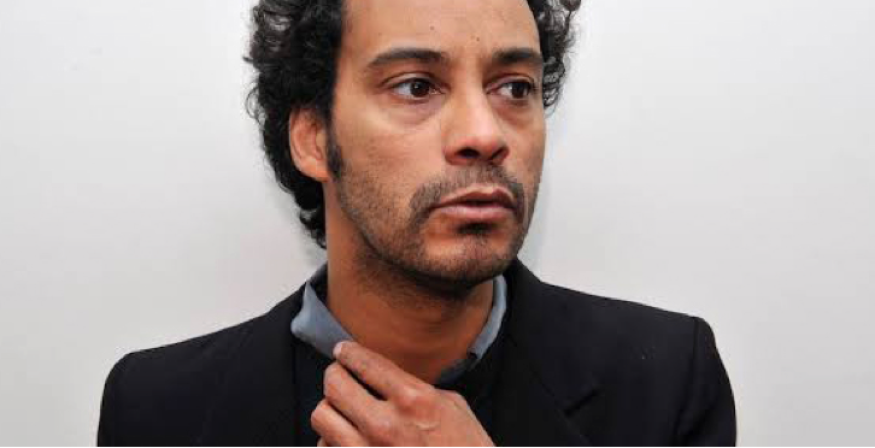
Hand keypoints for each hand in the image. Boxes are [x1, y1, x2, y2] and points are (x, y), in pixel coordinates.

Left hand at [310, 341, 493, 445]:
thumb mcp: (454, 407)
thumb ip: (418, 388)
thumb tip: (389, 378)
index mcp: (414, 400)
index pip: (366, 362)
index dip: (349, 352)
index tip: (344, 352)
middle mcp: (386, 426)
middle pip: (334, 384)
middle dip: (335, 375)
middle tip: (340, 375)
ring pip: (321, 416)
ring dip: (331, 410)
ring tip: (342, 410)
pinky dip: (332, 442)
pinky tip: (347, 440)